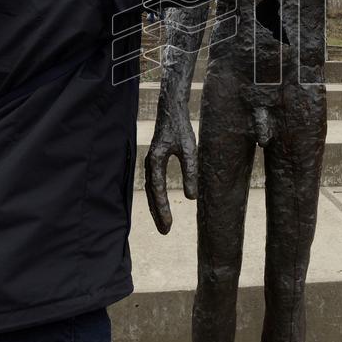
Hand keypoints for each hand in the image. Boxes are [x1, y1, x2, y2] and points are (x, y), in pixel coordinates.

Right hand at [146, 105, 197, 234]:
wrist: (171, 110)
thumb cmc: (181, 128)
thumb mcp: (189, 149)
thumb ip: (190, 172)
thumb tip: (192, 198)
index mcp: (156, 160)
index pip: (158, 190)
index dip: (163, 208)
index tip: (169, 224)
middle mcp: (149, 162)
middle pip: (151, 194)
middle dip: (158, 213)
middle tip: (165, 231)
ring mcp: (150, 161)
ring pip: (150, 190)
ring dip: (156, 207)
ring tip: (164, 224)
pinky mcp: (154, 160)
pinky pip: (152, 183)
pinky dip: (156, 197)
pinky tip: (161, 204)